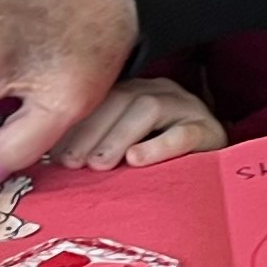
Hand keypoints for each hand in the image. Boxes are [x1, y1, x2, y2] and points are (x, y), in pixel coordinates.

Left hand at [51, 77, 226, 169]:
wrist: (214, 174)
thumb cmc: (160, 167)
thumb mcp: (123, 153)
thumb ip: (95, 149)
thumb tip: (52, 161)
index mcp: (134, 92)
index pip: (100, 98)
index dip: (74, 124)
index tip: (53, 153)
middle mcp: (160, 91)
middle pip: (121, 99)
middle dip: (91, 131)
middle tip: (72, 163)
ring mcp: (186, 108)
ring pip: (148, 108)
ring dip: (117, 137)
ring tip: (99, 165)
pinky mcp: (209, 130)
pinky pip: (183, 133)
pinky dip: (158, 146)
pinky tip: (137, 160)